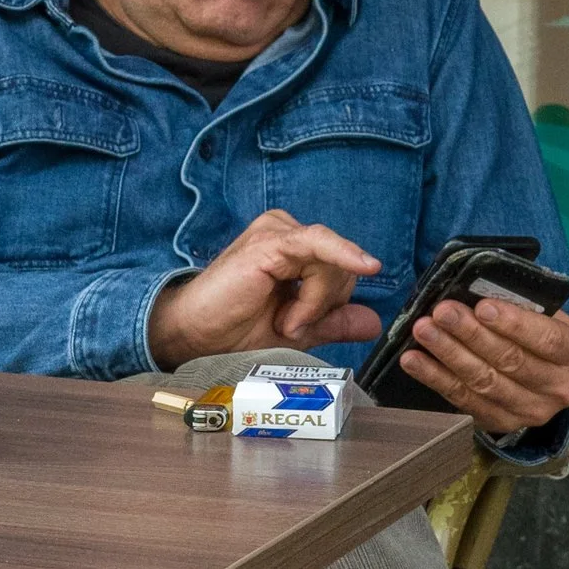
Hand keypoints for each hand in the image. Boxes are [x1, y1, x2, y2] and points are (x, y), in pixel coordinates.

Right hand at [147, 209, 383, 370]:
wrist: (195, 335)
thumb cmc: (235, 331)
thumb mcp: (297, 331)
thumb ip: (333, 322)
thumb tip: (373, 322)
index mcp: (294, 251)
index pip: (342, 271)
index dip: (332, 305)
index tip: (299, 328)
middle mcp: (287, 234)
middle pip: (341, 266)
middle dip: (323, 305)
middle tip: (285, 324)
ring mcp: (277, 233)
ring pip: (332, 263)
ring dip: (315, 302)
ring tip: (282, 320)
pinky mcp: (270, 241)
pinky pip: (321, 243)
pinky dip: (342, 258)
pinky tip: (367, 265)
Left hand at [393, 289, 568, 437]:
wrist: (549, 375)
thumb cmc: (544, 331)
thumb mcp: (547, 314)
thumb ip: (523, 304)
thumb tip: (477, 292)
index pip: (548, 340)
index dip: (514, 324)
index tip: (482, 306)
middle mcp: (561, 388)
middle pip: (511, 362)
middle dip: (471, 334)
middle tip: (441, 312)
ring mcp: (532, 412)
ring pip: (485, 383)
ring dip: (449, 355)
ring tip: (423, 331)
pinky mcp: (502, 424)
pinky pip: (464, 402)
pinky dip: (436, 379)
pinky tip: (414, 360)